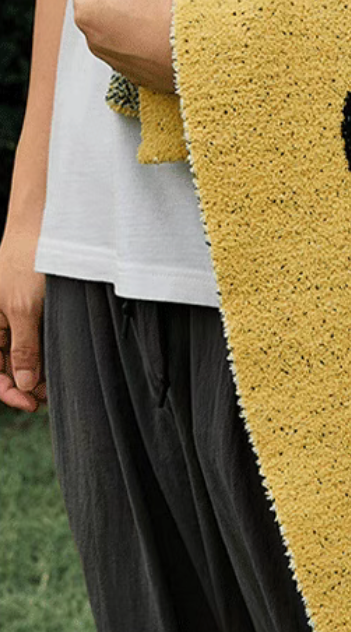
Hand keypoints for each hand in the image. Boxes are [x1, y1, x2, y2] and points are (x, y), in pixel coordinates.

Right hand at [0, 226, 47, 412]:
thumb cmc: (26, 262)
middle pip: (8, 367)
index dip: (10, 392)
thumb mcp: (23, 308)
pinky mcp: (34, 310)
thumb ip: (23, 347)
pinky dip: (46, 353)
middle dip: (28, 384)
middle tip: (53, 395)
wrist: (42, 228)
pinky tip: (61, 360)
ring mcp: (16, 317)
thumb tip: (25, 384)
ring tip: (59, 382)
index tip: (32, 404)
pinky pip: (36, 339)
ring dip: (39, 371)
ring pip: (24, 355)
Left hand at [71, 0, 181, 93]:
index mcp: (88, 10)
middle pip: (99, 0)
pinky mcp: (138, 73)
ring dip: (133, 10)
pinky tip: (166, 26)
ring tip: (159, 2)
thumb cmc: (167, 9)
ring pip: (117, 25)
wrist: (200, 49)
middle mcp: (94, 39)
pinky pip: (135, 47)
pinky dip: (145, 34)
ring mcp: (115, 59)